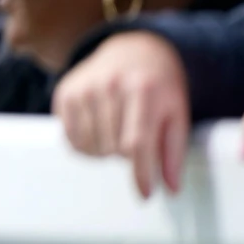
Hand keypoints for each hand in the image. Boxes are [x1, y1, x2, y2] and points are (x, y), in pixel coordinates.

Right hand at [53, 31, 188, 197]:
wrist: (134, 49)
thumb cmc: (160, 86)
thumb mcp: (178, 112)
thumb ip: (174, 151)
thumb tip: (170, 189)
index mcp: (143, 91)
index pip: (137, 143)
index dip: (140, 174)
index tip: (145, 194)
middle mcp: (110, 87)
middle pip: (112, 148)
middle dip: (126, 156)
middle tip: (134, 142)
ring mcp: (84, 88)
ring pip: (90, 146)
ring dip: (105, 152)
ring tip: (116, 136)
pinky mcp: (66, 92)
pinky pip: (70, 137)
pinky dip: (85, 145)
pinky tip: (98, 132)